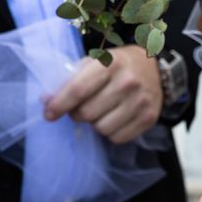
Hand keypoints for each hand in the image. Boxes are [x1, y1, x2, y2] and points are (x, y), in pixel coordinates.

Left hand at [44, 45, 162, 143]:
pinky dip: (111, 133)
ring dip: (95, 124)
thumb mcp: (96, 62)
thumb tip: (47, 100)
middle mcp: (127, 83)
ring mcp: (140, 102)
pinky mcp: (149, 119)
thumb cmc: (118, 66)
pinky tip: (114, 120)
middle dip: (77, 115)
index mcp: (110, 64)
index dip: (59, 104)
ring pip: (102, 129)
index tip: (49, 114)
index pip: (78, 90)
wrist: (154, 69)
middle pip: (88, 113)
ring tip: (100, 114)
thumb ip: (72, 79)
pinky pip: (118, 138)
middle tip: (80, 110)